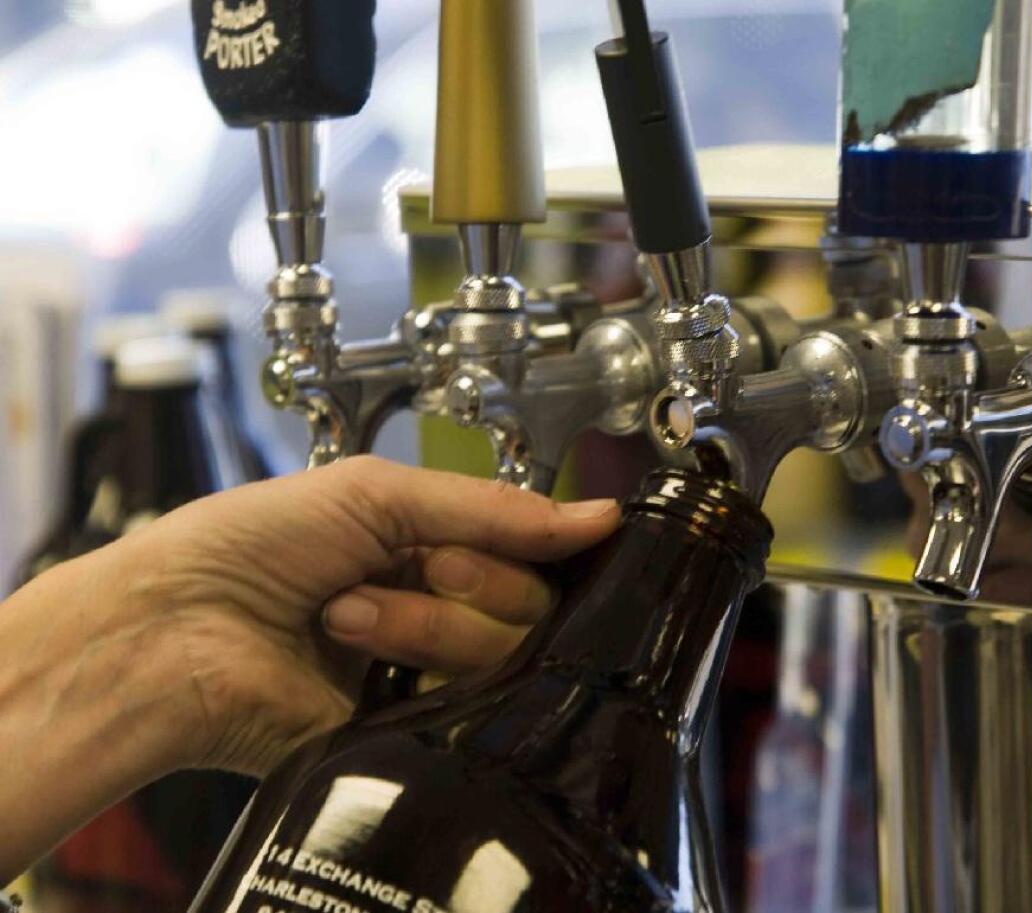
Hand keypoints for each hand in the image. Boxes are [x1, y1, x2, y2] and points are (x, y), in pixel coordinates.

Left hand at [107, 456, 619, 774]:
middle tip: (422, 566)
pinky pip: (465, 707)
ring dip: (426, 619)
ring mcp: (422, 673)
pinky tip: (356, 647)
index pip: (532, 549)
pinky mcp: (407, 731)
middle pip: (531, 606)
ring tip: (349, 610)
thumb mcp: (379, 493)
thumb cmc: (252, 545)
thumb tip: (601, 517)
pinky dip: (416, 663)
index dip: (533, 540)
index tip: (539, 534)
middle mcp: (437, 609)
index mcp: (431, 545)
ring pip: (501, 654)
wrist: (174, 631)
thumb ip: (494, 508)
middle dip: (475, 578)